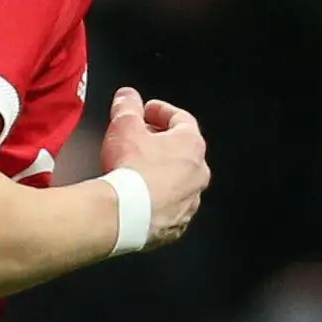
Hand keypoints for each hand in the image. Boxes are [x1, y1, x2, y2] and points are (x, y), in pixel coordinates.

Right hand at [100, 85, 208, 249]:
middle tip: (139, 137)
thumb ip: (127, 105)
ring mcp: (190, 201)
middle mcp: (197, 173)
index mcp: (191, 145)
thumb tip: (127, 96)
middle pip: (181, 150)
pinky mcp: (177, 224)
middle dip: (160, 141)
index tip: (146, 110)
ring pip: (177, 180)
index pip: (181, 119)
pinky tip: (140, 196)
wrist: (125, 215)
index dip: (161, 111)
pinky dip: (158, 198)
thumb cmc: (131, 170)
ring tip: (137, 169)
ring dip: (160, 172)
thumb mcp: (124, 125)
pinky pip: (170, 206)